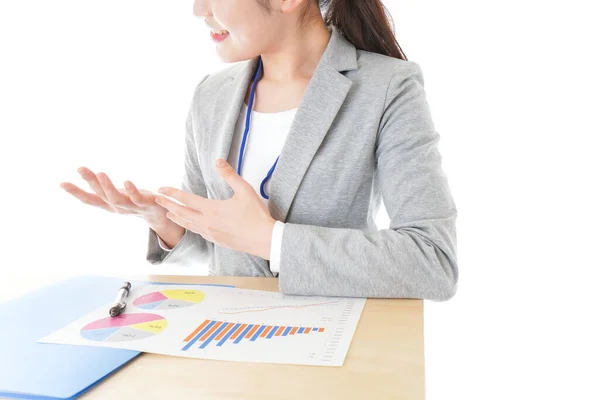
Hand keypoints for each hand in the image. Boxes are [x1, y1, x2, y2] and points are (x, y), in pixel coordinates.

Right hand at [60, 167, 168, 224]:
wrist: (159, 214)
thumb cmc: (133, 200)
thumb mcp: (115, 194)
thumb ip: (101, 187)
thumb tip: (83, 172)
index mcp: (109, 205)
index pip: (89, 199)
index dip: (76, 193)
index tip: (62, 183)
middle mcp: (118, 208)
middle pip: (102, 196)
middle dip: (91, 182)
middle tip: (81, 168)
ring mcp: (132, 207)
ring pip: (117, 199)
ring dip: (108, 187)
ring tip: (101, 173)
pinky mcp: (146, 204)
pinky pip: (138, 199)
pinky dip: (132, 191)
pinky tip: (127, 182)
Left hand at [154, 158, 275, 259]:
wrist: (264, 240)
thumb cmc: (256, 215)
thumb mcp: (245, 190)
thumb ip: (229, 175)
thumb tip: (218, 161)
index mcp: (212, 209)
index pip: (186, 199)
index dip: (172, 193)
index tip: (161, 189)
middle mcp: (207, 222)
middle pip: (182, 213)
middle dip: (168, 205)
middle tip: (157, 200)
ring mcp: (211, 233)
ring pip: (188, 225)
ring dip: (177, 218)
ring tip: (169, 214)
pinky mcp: (218, 241)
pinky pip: (198, 232)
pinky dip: (190, 227)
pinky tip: (191, 226)